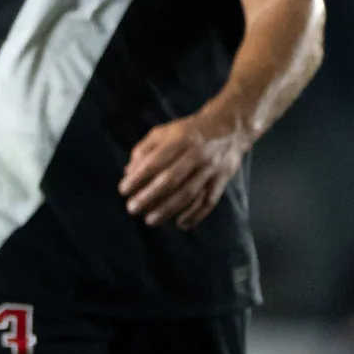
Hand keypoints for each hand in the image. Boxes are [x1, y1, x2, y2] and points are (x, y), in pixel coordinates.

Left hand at [121, 105, 248, 228]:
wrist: (229, 128)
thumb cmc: (187, 133)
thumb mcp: (163, 133)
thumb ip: (143, 151)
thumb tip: (128, 173)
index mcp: (179, 140)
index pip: (155, 161)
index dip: (138, 178)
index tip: (123, 191)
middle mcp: (196, 154)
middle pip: (171, 179)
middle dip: (149, 197)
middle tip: (132, 209)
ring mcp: (211, 168)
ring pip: (189, 193)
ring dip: (168, 210)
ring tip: (150, 221)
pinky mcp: (222, 180)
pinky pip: (209, 201)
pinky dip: (195, 215)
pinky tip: (181, 224)